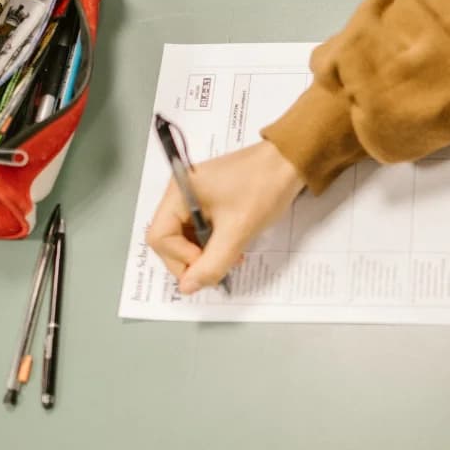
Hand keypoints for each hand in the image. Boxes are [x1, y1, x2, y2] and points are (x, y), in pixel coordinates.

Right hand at [147, 140, 305, 293]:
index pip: (159, 236)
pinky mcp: (211, 201)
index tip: (207, 263)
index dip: (179, 258)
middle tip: (220, 268)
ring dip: (205, 255)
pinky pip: (202, 230)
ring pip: (187, 238)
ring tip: (232, 259)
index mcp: (179, 193)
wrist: (290, 162)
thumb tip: (187, 287)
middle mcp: (181, 193)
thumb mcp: (237, 230)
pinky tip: (234, 249)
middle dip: (192, 259)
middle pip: (169, 239)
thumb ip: (211, 263)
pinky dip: (214, 244)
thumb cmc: (263, 188)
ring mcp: (195, 197)